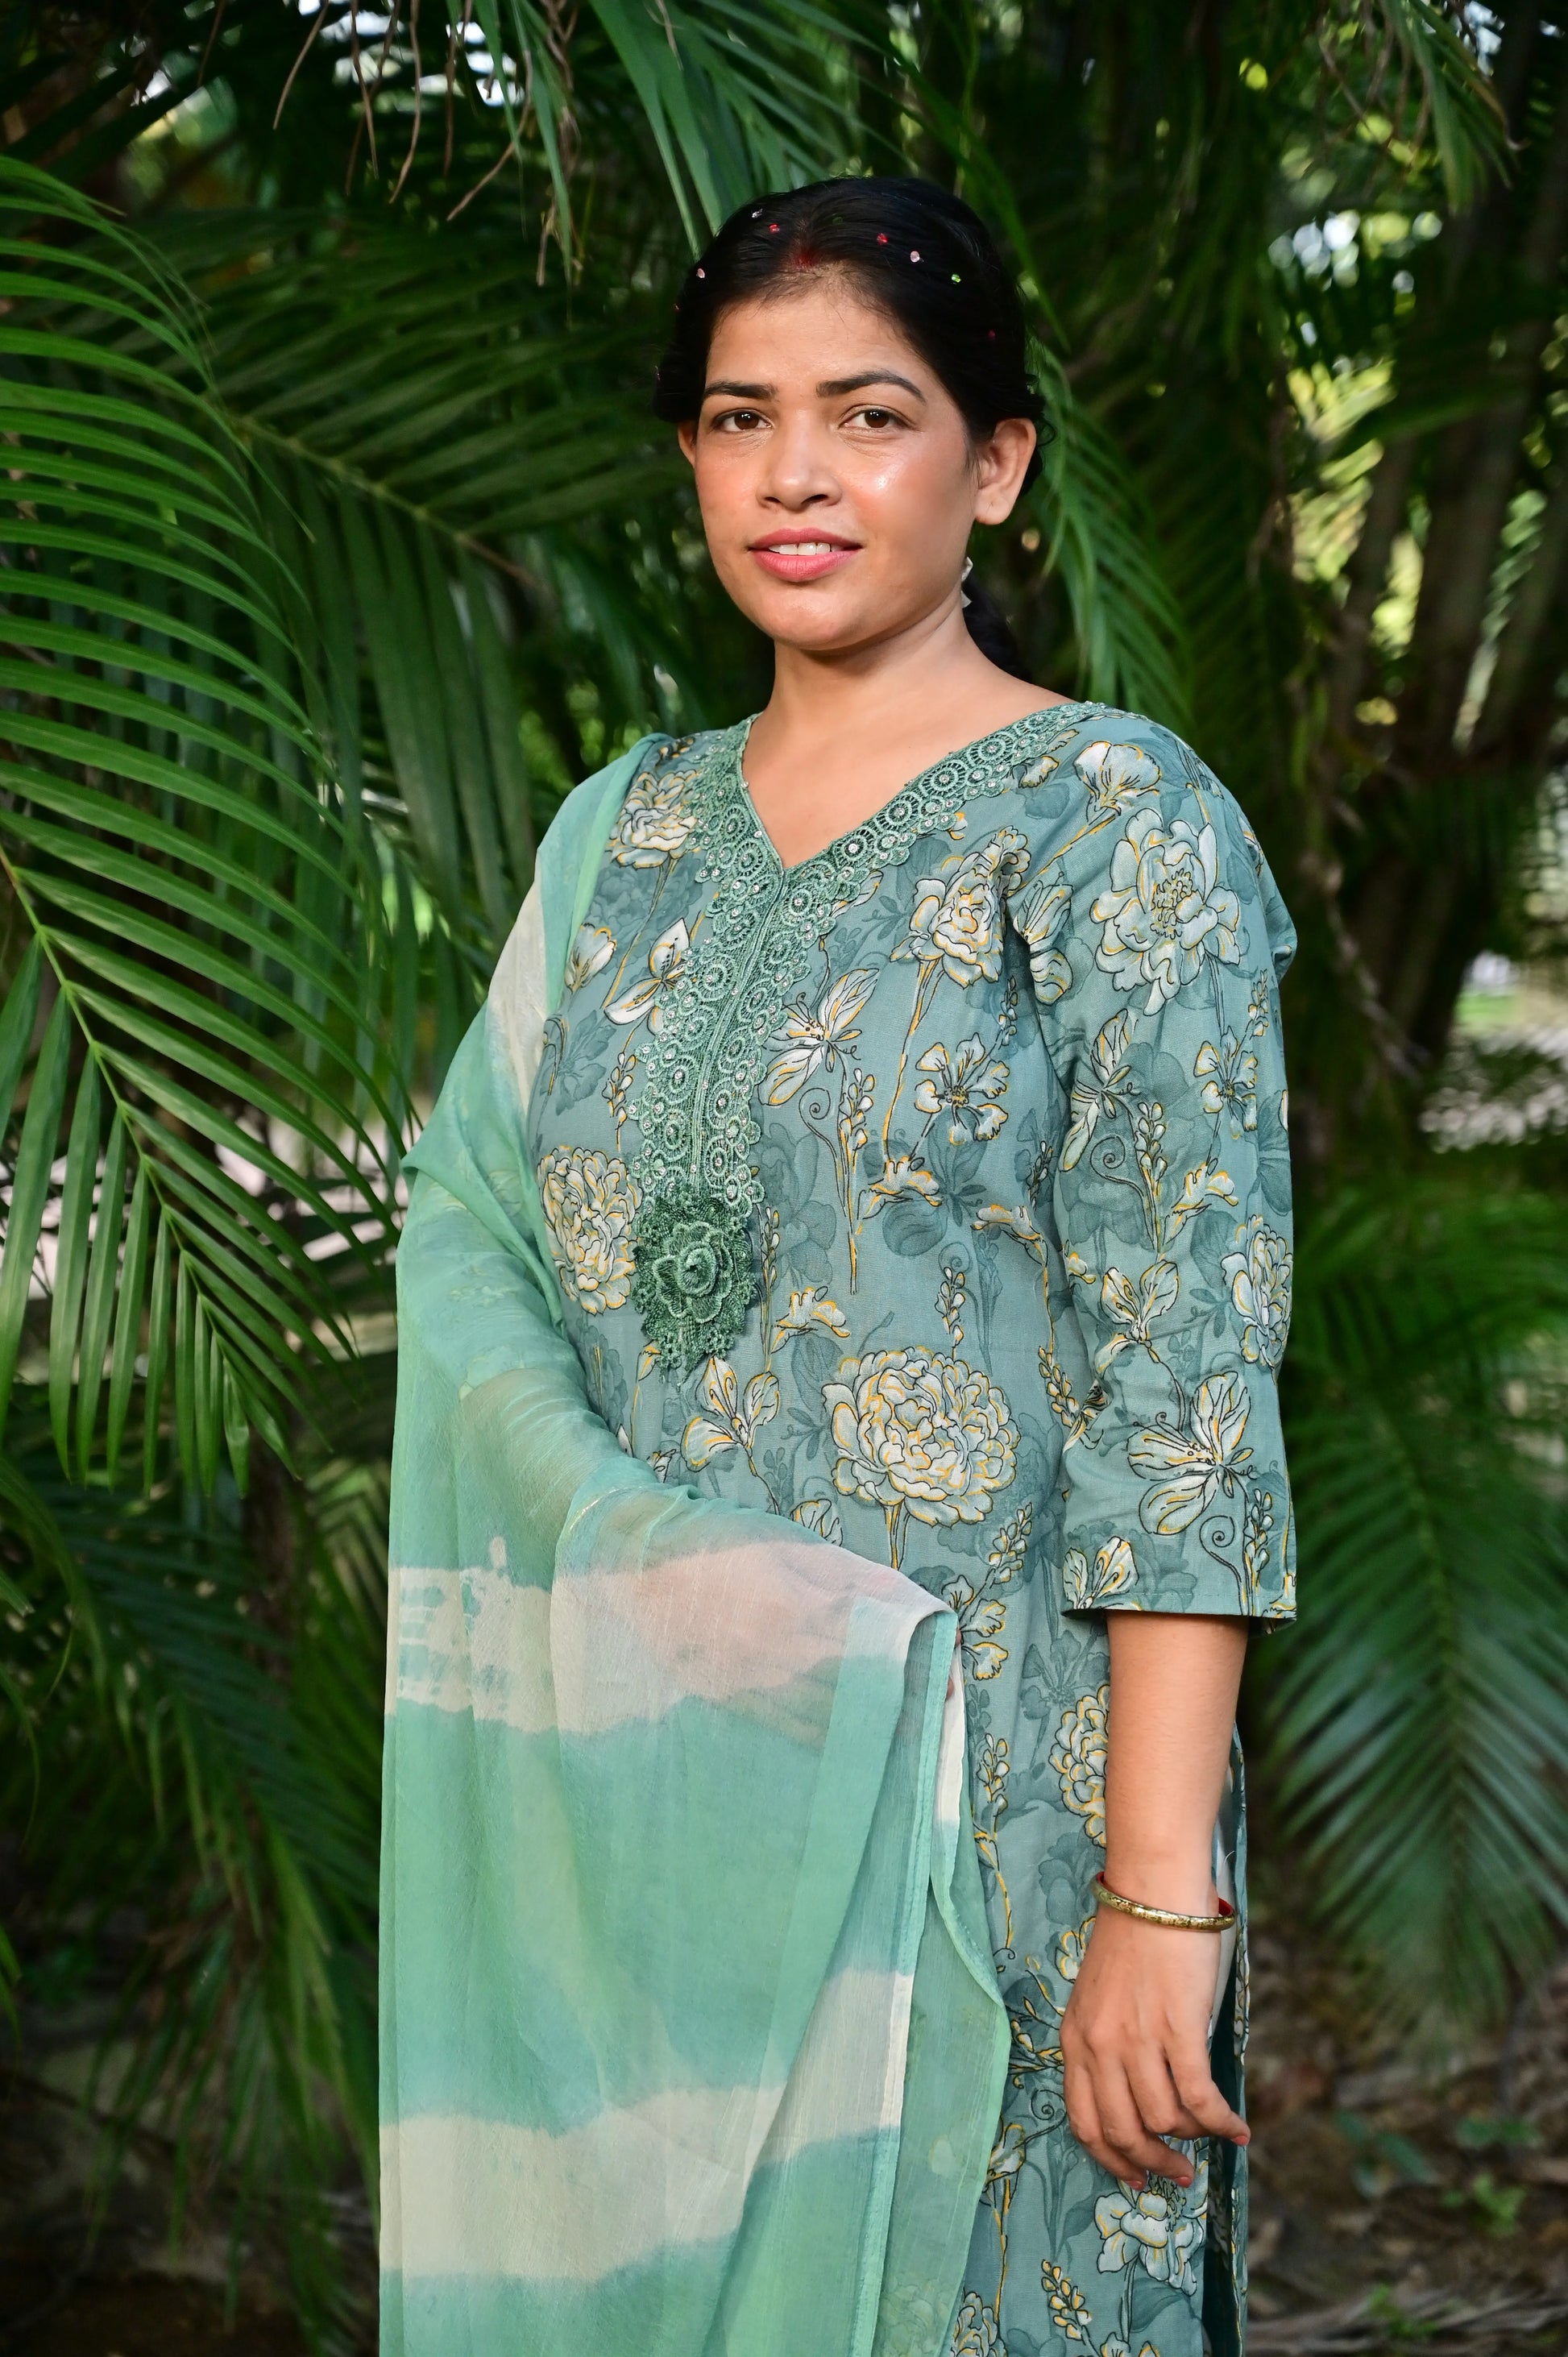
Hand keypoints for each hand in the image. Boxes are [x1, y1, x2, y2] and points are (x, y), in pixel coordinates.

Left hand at [1059, 1903, 1247, 2188]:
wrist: (1153, 1889)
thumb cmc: (1134, 1936)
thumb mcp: (1101, 1997)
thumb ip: (1110, 2043)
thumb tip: (1142, 2092)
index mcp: (1074, 2038)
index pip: (1084, 2121)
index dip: (1112, 2158)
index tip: (1136, 2176)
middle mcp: (1100, 2045)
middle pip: (1123, 2131)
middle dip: (1154, 2163)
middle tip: (1179, 2173)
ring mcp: (1137, 2039)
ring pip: (1165, 2119)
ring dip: (1193, 2138)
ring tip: (1212, 2134)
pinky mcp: (1177, 2030)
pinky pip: (1200, 2098)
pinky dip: (1221, 2123)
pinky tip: (1238, 2130)